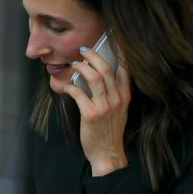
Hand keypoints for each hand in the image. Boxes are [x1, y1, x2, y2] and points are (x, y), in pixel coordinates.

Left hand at [62, 46, 131, 175]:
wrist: (107, 154)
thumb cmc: (109, 132)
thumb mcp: (119, 111)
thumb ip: (113, 94)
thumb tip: (98, 77)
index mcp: (125, 97)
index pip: (125, 70)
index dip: (120, 53)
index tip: (115, 40)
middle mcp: (117, 99)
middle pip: (106, 69)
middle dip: (94, 56)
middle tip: (84, 50)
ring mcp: (105, 107)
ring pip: (94, 78)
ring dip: (82, 68)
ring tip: (75, 64)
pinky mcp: (90, 114)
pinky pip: (79, 94)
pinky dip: (70, 87)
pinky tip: (66, 86)